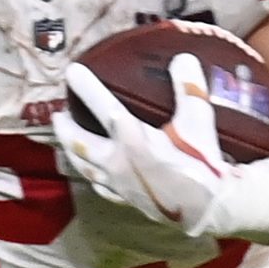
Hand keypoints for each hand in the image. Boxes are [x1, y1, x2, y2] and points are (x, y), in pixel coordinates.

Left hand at [53, 53, 268, 241]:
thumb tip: (182, 58)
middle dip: (65, 127)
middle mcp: (117, 162)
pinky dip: (93, 176)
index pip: (103, 108)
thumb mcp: (199, 121)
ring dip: (72, 151)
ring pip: (84, 166)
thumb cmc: (202, 164)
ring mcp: (118, 184)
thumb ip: (188, 88)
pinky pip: (101, 187)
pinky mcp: (127, 199)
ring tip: (67, 140)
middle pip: (79, 143)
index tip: (72, 71)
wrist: (209, 209)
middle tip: (58, 114)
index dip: (87, 88)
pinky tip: (94, 173)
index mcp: (132, 140)